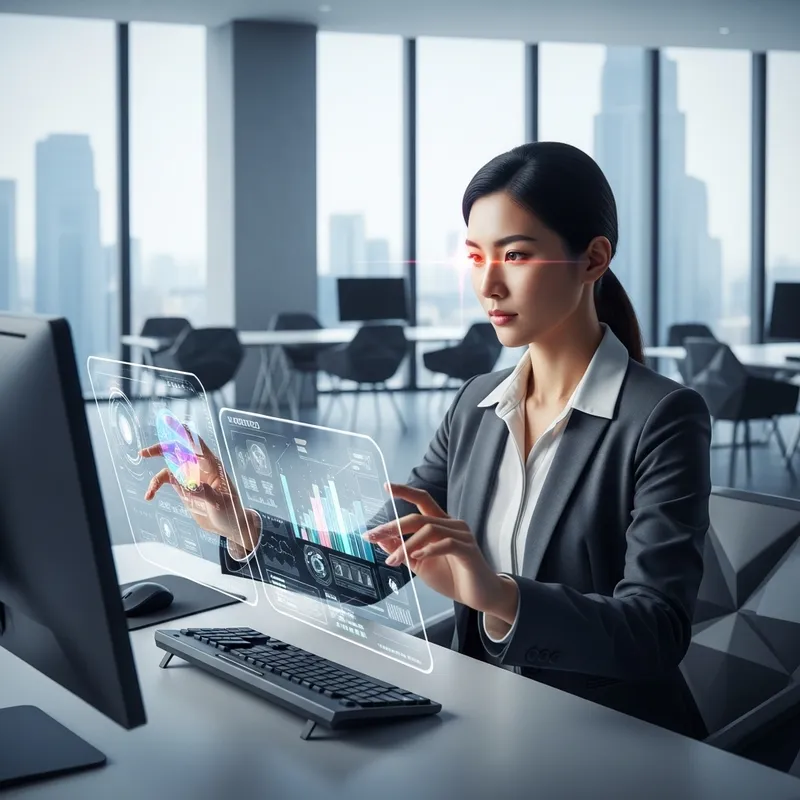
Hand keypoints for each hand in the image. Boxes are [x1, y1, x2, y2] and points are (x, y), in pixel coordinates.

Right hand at [140, 433, 259, 555]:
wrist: (230, 525)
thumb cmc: (231, 510)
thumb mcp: (220, 502)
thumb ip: (204, 492)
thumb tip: (187, 485)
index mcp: (213, 465)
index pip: (197, 444)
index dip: (184, 434)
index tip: (170, 424)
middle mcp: (199, 467)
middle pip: (178, 451)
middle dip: (161, 449)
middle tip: (144, 453)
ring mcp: (190, 477)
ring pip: (168, 467)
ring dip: (156, 476)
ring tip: (150, 491)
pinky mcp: (183, 487)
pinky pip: (166, 482)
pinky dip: (156, 486)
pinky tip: (150, 496)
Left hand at [364, 483, 518, 625]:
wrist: (480, 596)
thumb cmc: (452, 577)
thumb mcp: (420, 564)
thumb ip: (402, 550)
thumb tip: (381, 539)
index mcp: (441, 524)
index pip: (423, 500)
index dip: (405, 491)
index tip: (386, 486)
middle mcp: (452, 524)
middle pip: (419, 518)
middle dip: (393, 526)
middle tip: (373, 535)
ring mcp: (462, 535)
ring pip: (429, 530)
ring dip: (407, 545)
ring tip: (393, 560)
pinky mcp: (468, 550)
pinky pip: (446, 543)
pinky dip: (428, 549)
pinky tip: (418, 557)